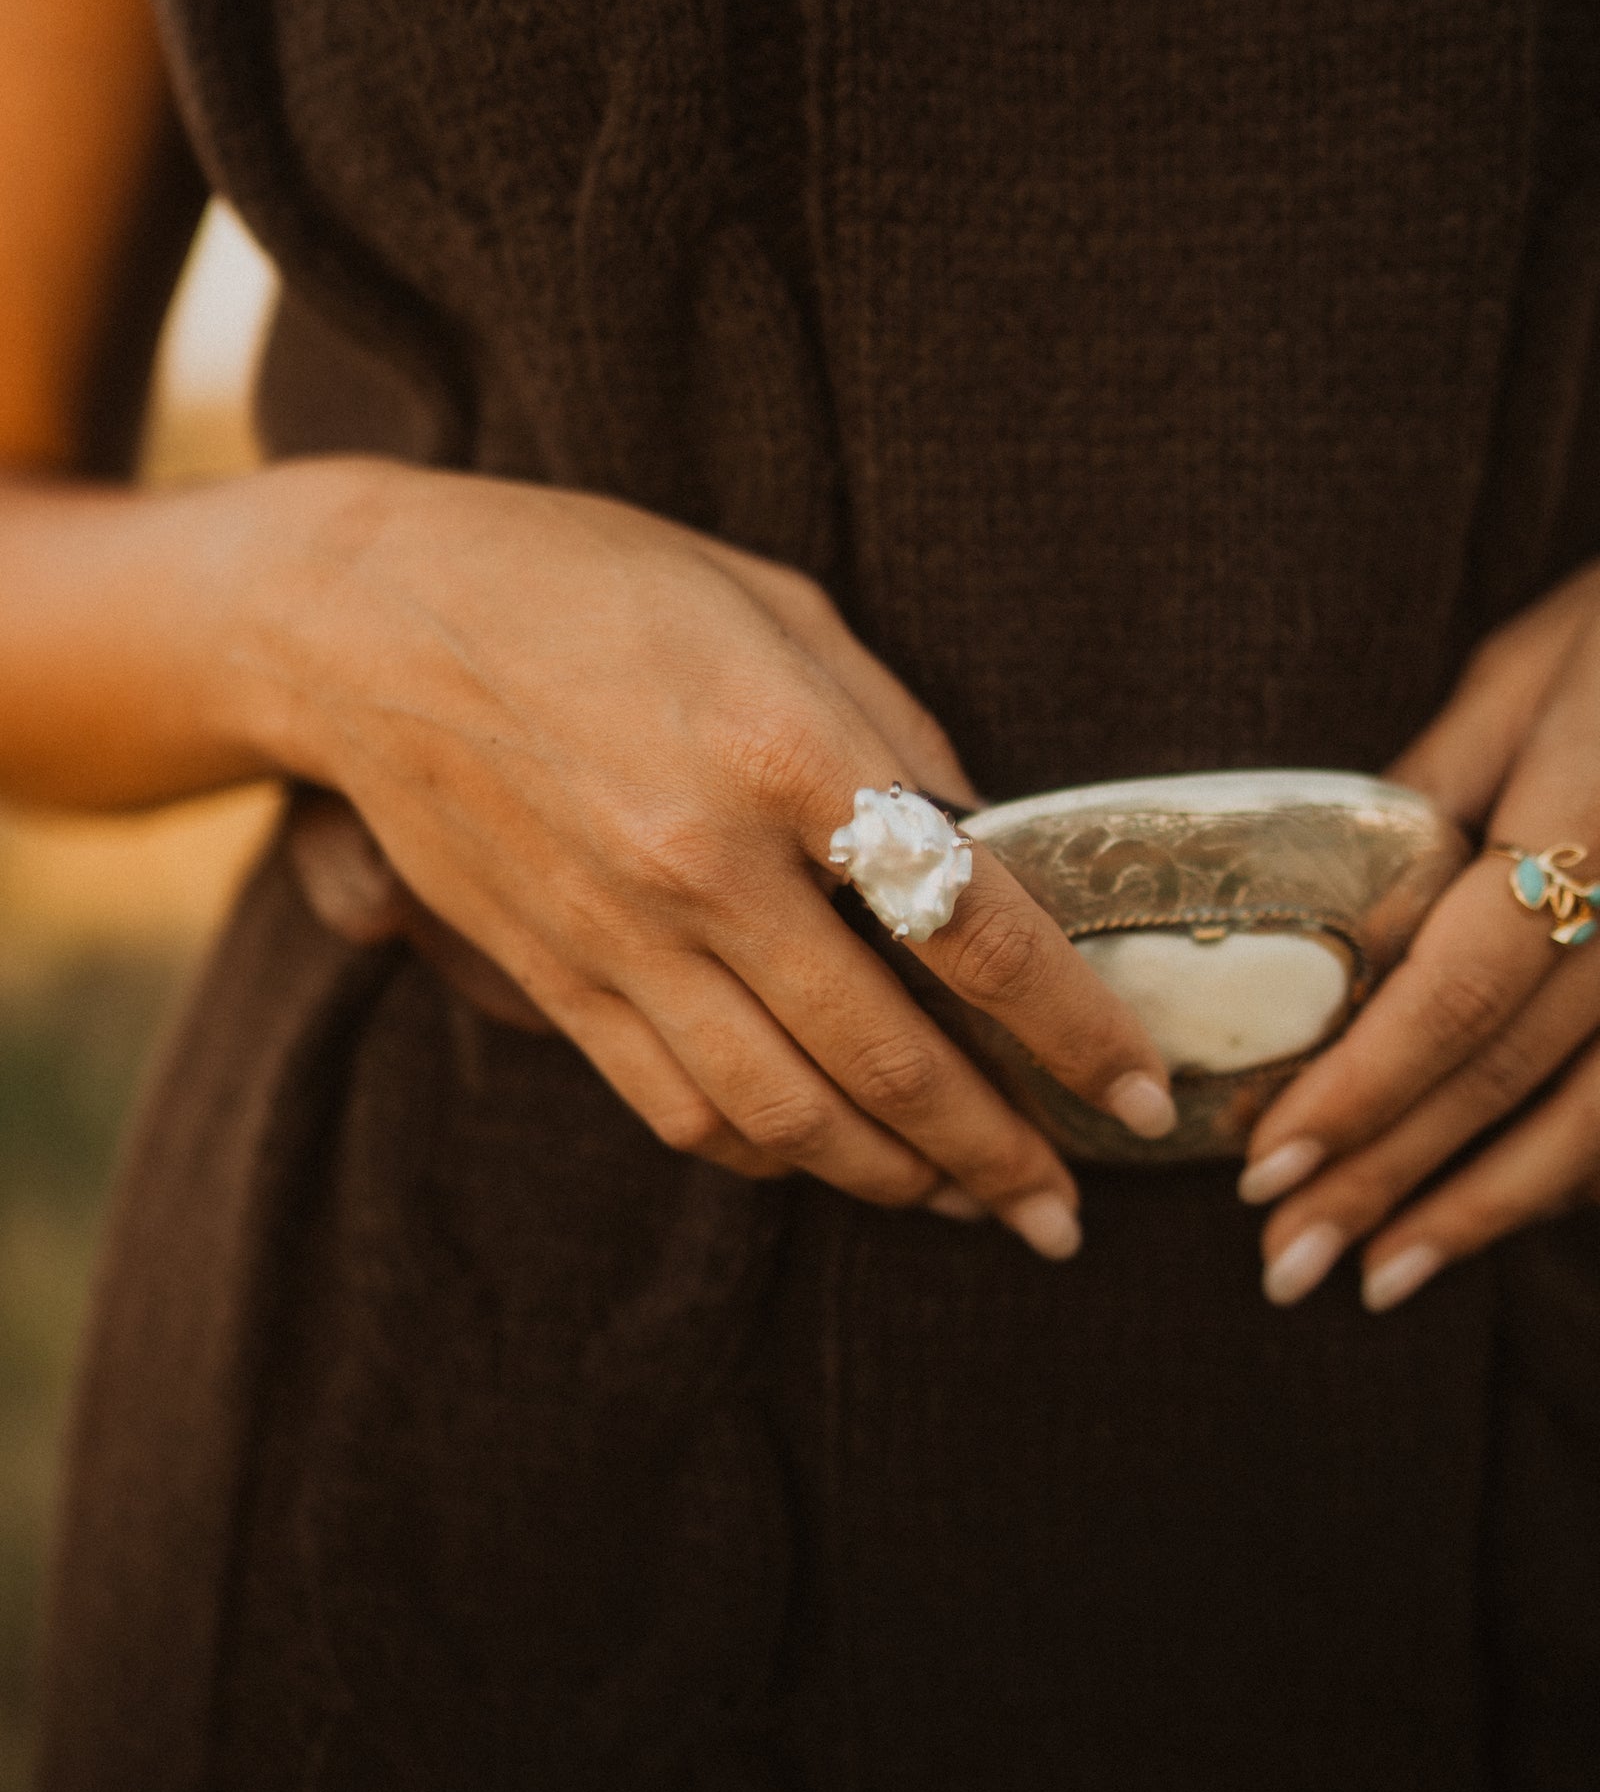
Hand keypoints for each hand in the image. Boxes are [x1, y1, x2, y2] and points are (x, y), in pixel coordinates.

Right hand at [249, 461, 1176, 1254]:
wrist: (368, 619)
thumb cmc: (590, 579)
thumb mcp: (777, 603)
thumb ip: (893, 729)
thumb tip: (986, 843)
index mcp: (786, 749)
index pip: (970, 924)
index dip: (1072, 1027)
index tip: (1142, 1090)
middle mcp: (706, 865)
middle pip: (885, 1059)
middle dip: (999, 1154)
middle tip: (1069, 1213)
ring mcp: (620, 937)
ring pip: (783, 1116)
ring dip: (893, 1181)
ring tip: (968, 1203)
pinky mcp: (554, 980)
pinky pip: (678, 1107)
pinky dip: (770, 1154)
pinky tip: (827, 1160)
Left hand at [1238, 560, 1599, 1309]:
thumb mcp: (1532, 670)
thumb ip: (1439, 783)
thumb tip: (1339, 897)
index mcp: (1590, 817)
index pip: (1461, 985)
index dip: (1364, 1085)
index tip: (1266, 1157)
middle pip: (1508, 1073)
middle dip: (1388, 1177)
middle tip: (1285, 1260)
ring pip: (1593, 1121)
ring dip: (1476, 1211)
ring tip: (1377, 1276)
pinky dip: (1565, 1174)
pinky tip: (1486, 1217)